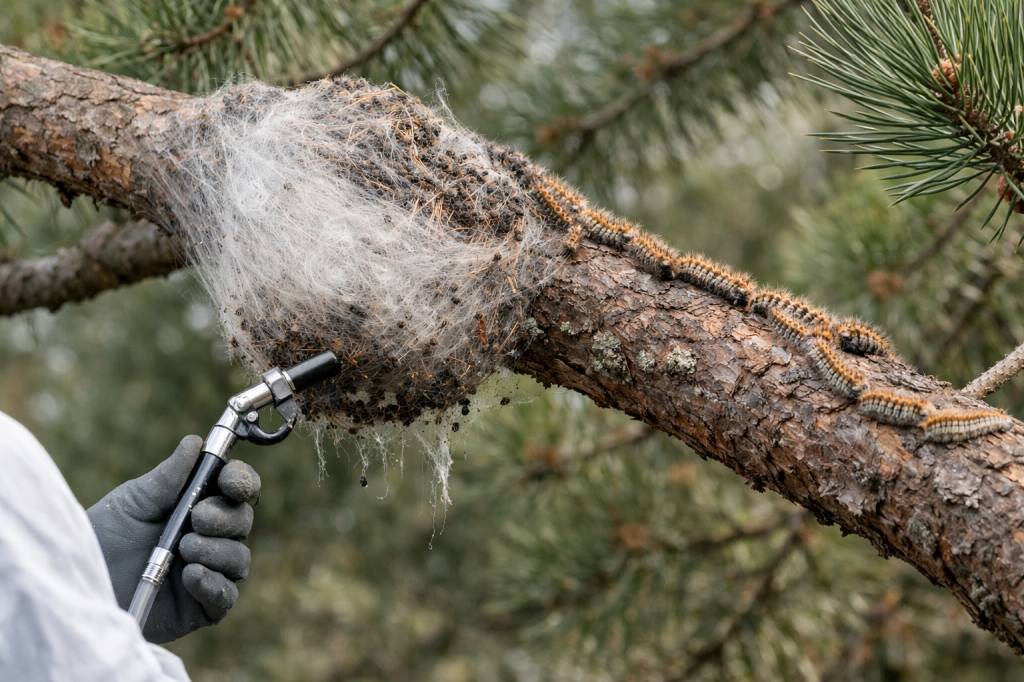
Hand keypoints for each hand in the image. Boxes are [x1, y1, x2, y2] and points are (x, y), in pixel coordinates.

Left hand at [87, 435, 260, 642]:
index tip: (230, 482)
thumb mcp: (134, 501)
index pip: (237, 489)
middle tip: (195, 518)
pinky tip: (189, 576)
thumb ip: (168, 476)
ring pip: (239, 558)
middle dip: (225, 517)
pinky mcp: (201, 607)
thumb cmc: (103, 537)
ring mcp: (209, 572)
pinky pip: (226, 595)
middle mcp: (210, 537)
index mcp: (199, 505)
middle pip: (243, 521)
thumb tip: (195, 442)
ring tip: (182, 550)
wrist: (78, 583)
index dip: (242, 481)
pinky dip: (212, 583)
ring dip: (216, 550)